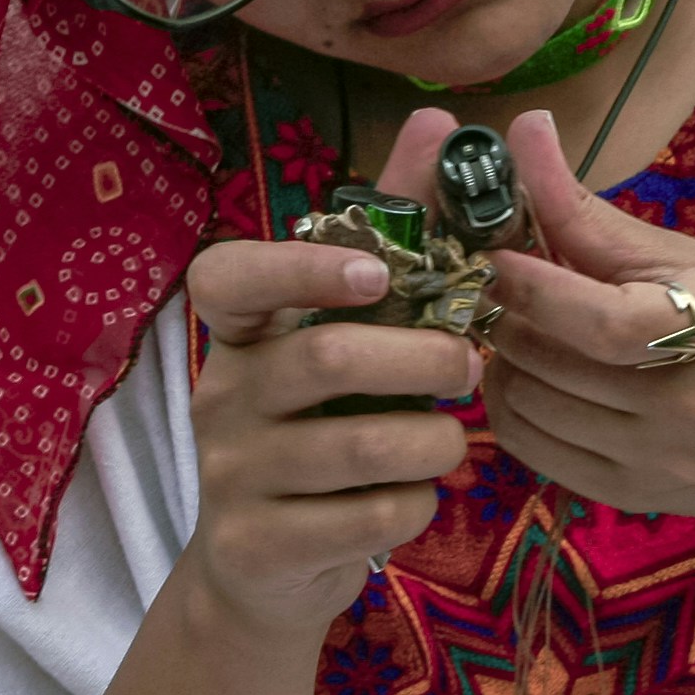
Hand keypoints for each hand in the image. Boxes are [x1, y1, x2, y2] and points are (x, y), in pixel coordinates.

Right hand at [180, 121, 484, 639]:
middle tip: (470, 364)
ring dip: (432, 439)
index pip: (229, 277)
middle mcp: (224, 395)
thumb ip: (389, 231)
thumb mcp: (346, 334)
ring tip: (452, 437)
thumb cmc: (318, 430)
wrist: (260, 575)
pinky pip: (366, 516)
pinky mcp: (257, 545)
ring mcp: (233, 474)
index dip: (302, 269)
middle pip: (324, 359)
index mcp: (241, 333)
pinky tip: (414, 495)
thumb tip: (437, 119)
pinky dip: (413, 503)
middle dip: (420, 358)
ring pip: (358, 446)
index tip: (377, 272)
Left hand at [476, 109, 694, 538]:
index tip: (496, 251)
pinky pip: (530, 449)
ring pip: (528, 404)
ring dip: (503, 356)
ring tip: (520, 323)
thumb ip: (595, 213)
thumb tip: (523, 128)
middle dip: (507, 312)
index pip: (605, 322)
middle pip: (554, 361)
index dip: (533, 285)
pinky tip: (528, 372)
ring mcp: (661, 462)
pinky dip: (509, 403)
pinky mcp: (628, 497)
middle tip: (497, 279)